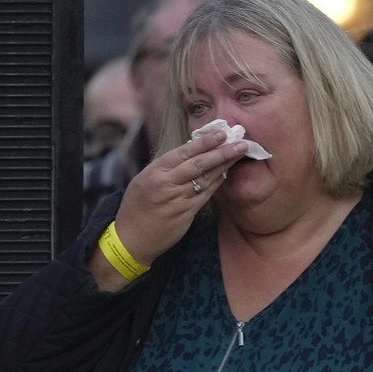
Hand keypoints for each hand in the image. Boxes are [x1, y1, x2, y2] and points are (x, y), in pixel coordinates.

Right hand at [111, 130, 249, 266]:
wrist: (131, 238)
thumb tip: (190, 150)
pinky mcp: (187, 213)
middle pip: (199, 165)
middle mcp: (167, 184)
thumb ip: (166, 167)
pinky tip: (227, 172)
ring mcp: (178, 199)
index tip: (221, 133)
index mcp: (154, 172)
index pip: (183, 153)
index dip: (204, 142)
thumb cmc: (137, 206)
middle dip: (221, 152)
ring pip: (206, 178)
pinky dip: (217, 182)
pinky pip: (206, 194)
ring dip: (224, 165)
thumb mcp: (144, 180)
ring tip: (239, 153)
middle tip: (240, 142)